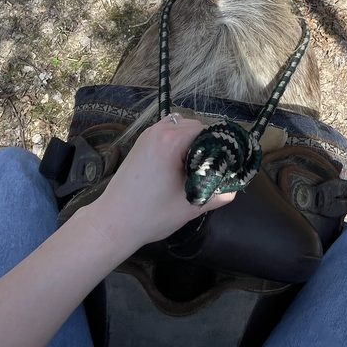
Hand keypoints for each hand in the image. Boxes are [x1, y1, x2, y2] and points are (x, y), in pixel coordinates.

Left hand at [84, 114, 234, 259]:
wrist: (113, 222)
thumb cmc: (151, 215)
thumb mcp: (190, 206)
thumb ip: (217, 196)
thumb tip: (234, 190)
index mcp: (171, 142)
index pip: (205, 129)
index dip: (219, 142)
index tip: (226, 160)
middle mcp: (158, 132)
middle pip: (192, 124)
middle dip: (206, 141)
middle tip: (213, 165)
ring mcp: (146, 136)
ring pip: (178, 125)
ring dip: (190, 139)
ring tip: (196, 163)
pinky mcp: (140, 144)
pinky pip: (165, 131)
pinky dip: (176, 140)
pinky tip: (179, 163)